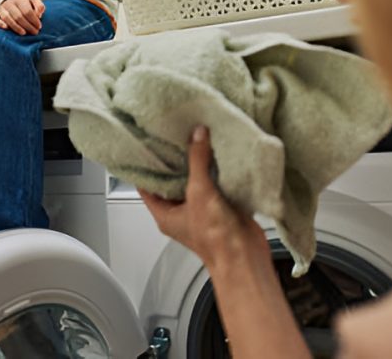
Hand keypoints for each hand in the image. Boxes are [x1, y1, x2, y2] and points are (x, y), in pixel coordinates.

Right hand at [0, 0, 44, 35]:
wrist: (9, 0)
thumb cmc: (24, 4)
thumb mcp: (33, 1)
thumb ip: (39, 6)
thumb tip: (39, 14)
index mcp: (20, 0)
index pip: (27, 11)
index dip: (34, 20)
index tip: (39, 27)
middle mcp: (10, 4)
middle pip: (18, 16)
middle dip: (27, 26)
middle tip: (34, 33)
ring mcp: (1, 9)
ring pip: (7, 18)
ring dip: (16, 26)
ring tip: (23, 33)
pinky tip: (6, 28)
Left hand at [139, 126, 267, 272]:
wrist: (245, 256)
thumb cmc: (214, 237)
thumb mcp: (199, 192)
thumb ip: (197, 160)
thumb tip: (198, 134)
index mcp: (165, 214)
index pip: (147, 185)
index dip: (147, 165)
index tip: (150, 143)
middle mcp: (182, 212)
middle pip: (174, 180)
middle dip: (177, 159)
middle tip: (178, 134)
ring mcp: (203, 209)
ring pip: (198, 180)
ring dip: (200, 163)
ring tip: (199, 137)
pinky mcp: (222, 207)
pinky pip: (217, 184)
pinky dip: (219, 170)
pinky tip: (221, 152)